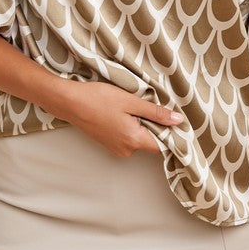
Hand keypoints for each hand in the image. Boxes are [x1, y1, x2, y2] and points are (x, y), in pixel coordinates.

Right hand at [59, 80, 183, 156]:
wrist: (70, 102)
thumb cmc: (98, 99)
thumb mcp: (131, 101)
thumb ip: (156, 113)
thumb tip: (178, 121)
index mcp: (134, 140)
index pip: (163, 144)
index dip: (171, 132)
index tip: (174, 119)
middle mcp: (126, 150)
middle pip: (151, 141)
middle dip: (154, 124)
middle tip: (148, 105)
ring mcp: (116, 149)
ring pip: (139, 138)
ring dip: (141, 124)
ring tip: (131, 106)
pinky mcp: (109, 144)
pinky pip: (128, 138)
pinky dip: (130, 126)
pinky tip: (121, 112)